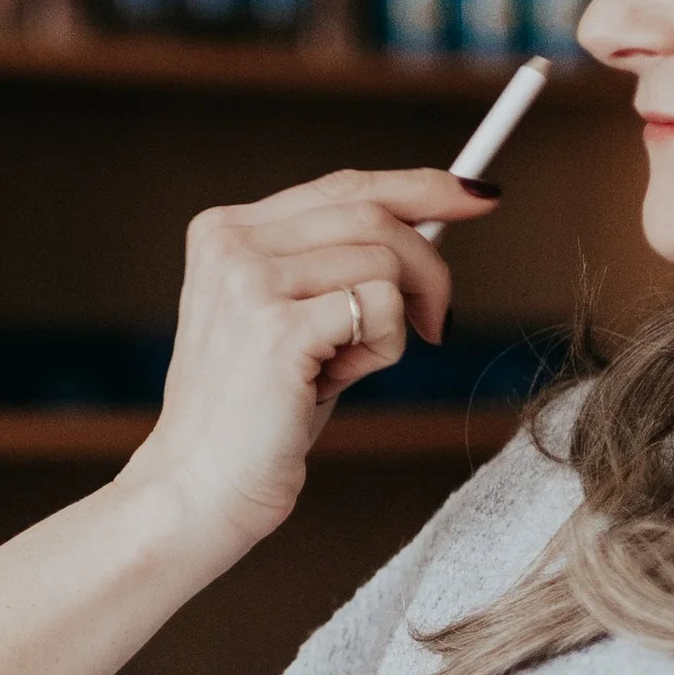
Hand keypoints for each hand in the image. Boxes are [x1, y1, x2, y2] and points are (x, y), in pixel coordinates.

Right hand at [123, 164, 495, 560]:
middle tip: (439, 321)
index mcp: (224, 230)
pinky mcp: (276, 328)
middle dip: (430, 267)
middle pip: (373, 215)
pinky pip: (380, 308)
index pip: (342, 186)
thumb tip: (434, 219)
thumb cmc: (255, 412)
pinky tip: (338, 380)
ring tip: (347, 367)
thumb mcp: (291, 316)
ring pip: (384, 262)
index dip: (418, 186)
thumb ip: (338, 263)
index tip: (475, 194)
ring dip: (393, 324)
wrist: (198, 488)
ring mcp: (248, 282)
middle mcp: (230, 243)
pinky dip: (382, 349)